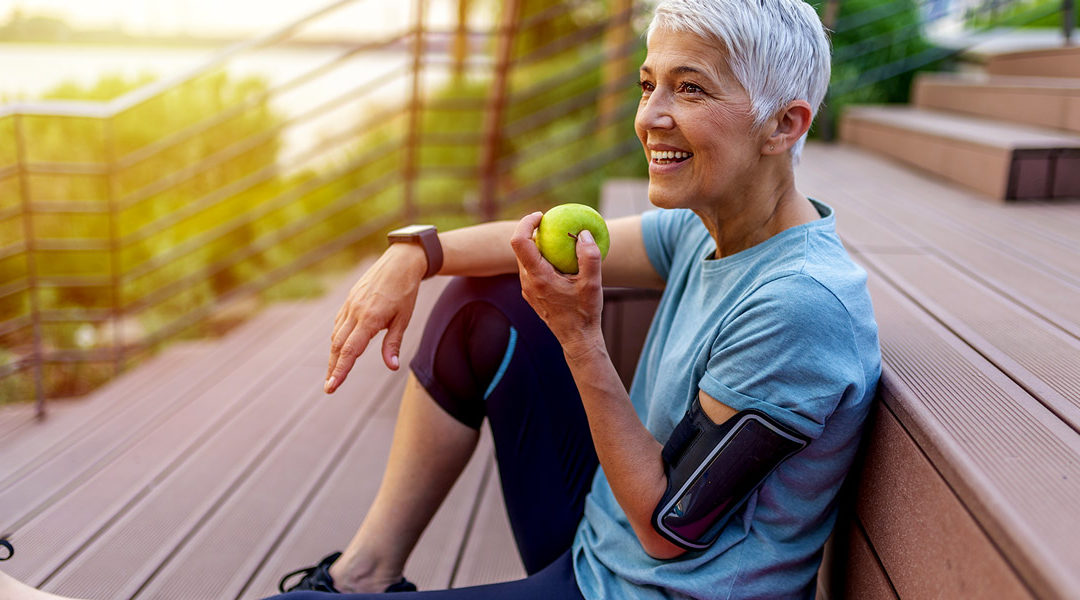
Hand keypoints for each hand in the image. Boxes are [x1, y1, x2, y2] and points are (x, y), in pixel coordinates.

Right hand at [325, 243, 426, 392]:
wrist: (400, 262)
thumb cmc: (405, 291)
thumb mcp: (404, 319)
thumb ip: (393, 343)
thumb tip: (392, 366)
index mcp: (370, 319)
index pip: (351, 350)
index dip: (340, 370)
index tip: (332, 386)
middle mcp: (355, 312)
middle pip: (339, 346)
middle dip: (333, 368)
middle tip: (330, 387)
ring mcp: (350, 305)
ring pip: (336, 335)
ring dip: (334, 356)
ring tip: (333, 373)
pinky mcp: (349, 301)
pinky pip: (339, 324)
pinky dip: (337, 339)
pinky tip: (339, 349)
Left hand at [509, 212, 604, 357]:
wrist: (577, 339)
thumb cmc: (585, 312)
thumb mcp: (593, 284)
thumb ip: (589, 257)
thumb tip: (583, 233)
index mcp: (538, 277)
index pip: (520, 242)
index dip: (526, 223)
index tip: (541, 215)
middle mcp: (527, 282)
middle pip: (520, 248)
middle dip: (532, 231)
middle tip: (551, 223)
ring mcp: (528, 289)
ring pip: (525, 259)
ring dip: (537, 246)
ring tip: (557, 240)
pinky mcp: (532, 294)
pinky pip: (531, 269)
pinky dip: (541, 259)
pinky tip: (560, 260)